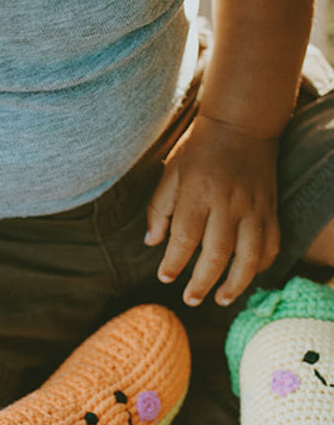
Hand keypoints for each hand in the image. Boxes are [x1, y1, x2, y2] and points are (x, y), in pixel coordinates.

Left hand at [145, 113, 280, 306]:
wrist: (242, 124)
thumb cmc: (199, 151)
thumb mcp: (170, 174)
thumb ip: (159, 209)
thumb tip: (152, 243)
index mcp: (199, 194)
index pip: (185, 237)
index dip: (174, 262)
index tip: (165, 277)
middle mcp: (228, 203)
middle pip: (217, 253)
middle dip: (202, 282)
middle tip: (190, 299)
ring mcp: (254, 208)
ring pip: (249, 255)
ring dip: (236, 283)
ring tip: (221, 300)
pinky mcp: (270, 209)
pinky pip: (271, 244)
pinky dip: (261, 265)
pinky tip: (246, 277)